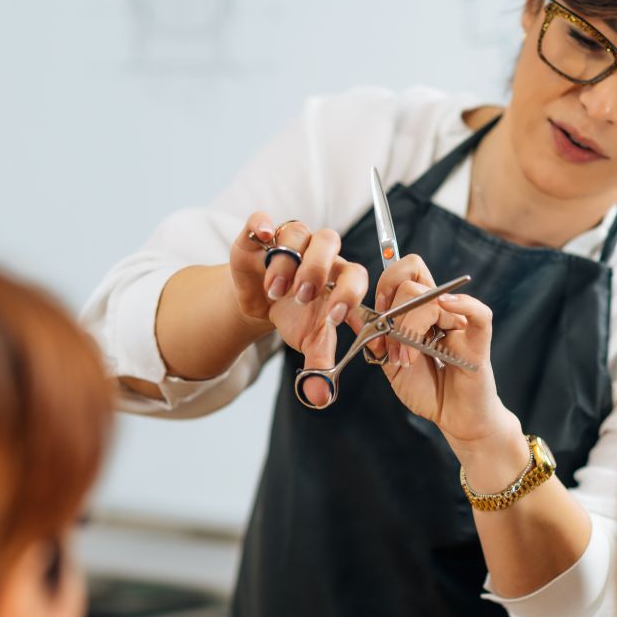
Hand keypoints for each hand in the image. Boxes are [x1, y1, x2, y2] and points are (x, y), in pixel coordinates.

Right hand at [230, 213, 367, 406]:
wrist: (260, 301)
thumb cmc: (295, 315)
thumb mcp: (308, 339)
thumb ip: (318, 364)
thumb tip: (320, 397)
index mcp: (340, 276)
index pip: (357, 276)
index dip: (350, 295)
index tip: (335, 319)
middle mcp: (320, 253)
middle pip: (330, 241)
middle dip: (317, 269)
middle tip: (302, 297)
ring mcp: (291, 240)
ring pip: (298, 232)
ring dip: (287, 261)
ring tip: (275, 291)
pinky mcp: (260, 236)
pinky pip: (262, 219)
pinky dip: (262, 225)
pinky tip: (263, 237)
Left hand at [372, 257, 519, 456]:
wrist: (451, 416)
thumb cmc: (426, 388)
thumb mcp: (390, 363)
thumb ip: (375, 339)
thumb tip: (352, 314)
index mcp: (418, 310)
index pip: (405, 272)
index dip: (386, 285)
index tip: (378, 314)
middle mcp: (440, 311)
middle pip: (413, 283)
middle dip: (394, 315)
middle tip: (394, 349)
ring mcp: (460, 323)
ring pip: (433, 300)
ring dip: (412, 330)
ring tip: (408, 360)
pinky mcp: (478, 341)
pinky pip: (478, 313)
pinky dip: (463, 305)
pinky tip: (447, 307)